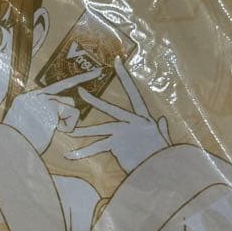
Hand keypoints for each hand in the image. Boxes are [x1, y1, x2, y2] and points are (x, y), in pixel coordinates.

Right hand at [3, 67, 101, 153]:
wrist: (9, 149)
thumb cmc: (18, 146)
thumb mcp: (28, 130)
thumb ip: (41, 120)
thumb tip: (54, 122)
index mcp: (26, 101)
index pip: (50, 90)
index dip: (66, 83)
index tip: (77, 77)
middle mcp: (33, 96)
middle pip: (64, 85)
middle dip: (84, 77)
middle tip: (99, 71)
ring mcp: (42, 98)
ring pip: (70, 105)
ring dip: (67, 121)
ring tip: (51, 131)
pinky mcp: (51, 104)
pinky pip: (71, 115)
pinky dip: (68, 126)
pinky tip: (53, 130)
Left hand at [65, 57, 169, 171]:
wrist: (162, 169)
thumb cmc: (163, 156)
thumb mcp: (163, 140)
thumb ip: (161, 129)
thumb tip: (164, 120)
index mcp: (144, 119)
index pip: (134, 93)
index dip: (124, 76)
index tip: (116, 62)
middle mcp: (132, 122)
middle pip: (110, 109)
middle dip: (94, 101)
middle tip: (80, 92)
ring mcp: (123, 132)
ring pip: (99, 129)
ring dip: (82, 131)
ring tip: (68, 131)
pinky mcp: (117, 145)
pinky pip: (96, 148)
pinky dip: (82, 153)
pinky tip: (69, 155)